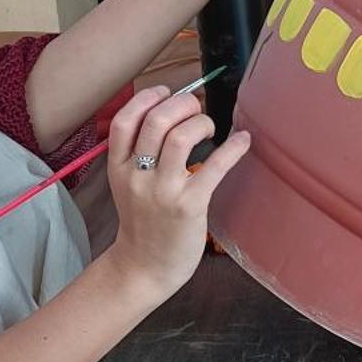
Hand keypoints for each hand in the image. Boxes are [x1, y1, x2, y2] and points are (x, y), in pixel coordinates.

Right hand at [104, 85, 250, 302]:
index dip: (147, 98)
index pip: (125, 120)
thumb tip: (169, 114)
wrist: (144, 268)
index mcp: (119, 167)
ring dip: (201, 122)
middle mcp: (137, 176)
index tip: (167, 93)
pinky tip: (242, 141)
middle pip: (156, 120)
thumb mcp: (126, 185)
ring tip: (210, 129)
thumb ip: (138, 154)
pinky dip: (233, 148)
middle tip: (196, 111)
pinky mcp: (189, 206)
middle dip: (182, 104)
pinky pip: (214, 167)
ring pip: (180, 137)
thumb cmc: (143, 223)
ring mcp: (163, 191)